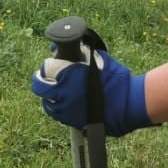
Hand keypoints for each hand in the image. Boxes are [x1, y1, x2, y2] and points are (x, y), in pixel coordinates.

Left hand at [32, 45, 153, 137]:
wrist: (127, 104)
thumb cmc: (115, 80)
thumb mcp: (100, 59)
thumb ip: (83, 52)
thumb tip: (73, 45)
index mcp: (66, 77)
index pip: (43, 74)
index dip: (43, 70)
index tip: (46, 67)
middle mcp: (62, 95)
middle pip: (40, 90)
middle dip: (42, 83)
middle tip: (46, 79)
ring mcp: (66, 111)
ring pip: (48, 105)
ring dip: (49, 98)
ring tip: (55, 93)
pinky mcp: (73, 122)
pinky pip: (59, 116)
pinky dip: (59, 109)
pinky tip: (66, 104)